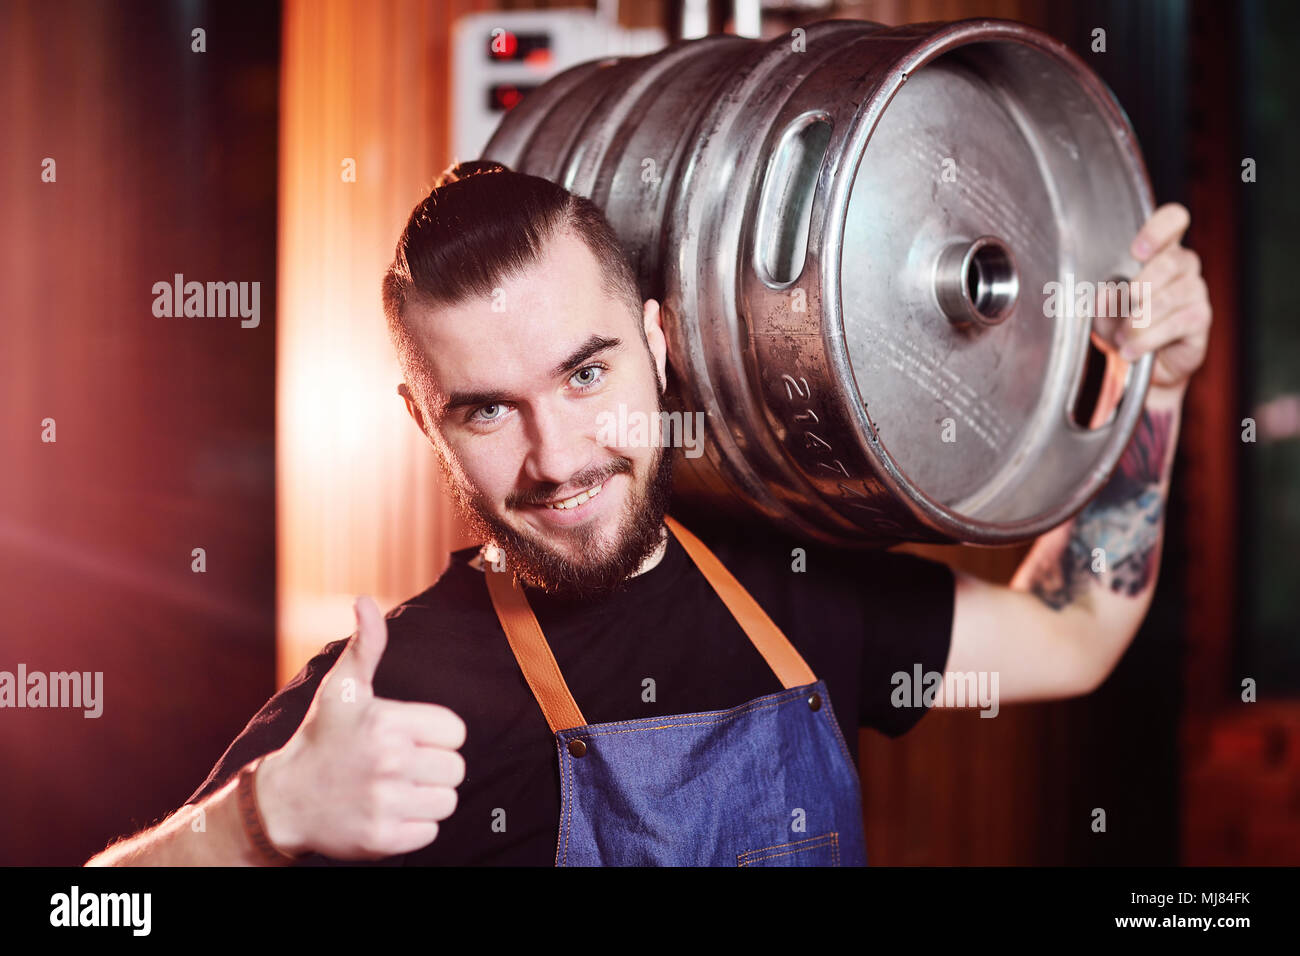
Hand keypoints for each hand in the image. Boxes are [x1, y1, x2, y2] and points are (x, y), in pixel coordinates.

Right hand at [256, 595, 466, 859]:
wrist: (285, 800)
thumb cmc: (323, 738)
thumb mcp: (343, 688)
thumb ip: (367, 645)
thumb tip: (364, 601)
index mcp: (388, 723)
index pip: (456, 732)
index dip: (438, 735)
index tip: (411, 737)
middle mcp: (388, 763)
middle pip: (456, 768)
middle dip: (434, 767)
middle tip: (401, 765)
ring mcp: (385, 804)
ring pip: (446, 801)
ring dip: (428, 797)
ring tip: (396, 788)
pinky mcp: (383, 839)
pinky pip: (430, 831)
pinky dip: (415, 826)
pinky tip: (388, 811)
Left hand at [1099, 202, 1212, 389]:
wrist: (1138, 363)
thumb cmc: (1121, 325)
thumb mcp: (1102, 310)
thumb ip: (1102, 298)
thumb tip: (1106, 291)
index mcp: (1158, 250)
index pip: (1174, 220)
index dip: (1159, 229)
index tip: (1136, 251)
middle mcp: (1183, 266)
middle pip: (1172, 261)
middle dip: (1141, 286)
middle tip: (1125, 305)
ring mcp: (1195, 291)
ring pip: (1172, 296)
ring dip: (1140, 320)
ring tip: (1122, 338)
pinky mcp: (1201, 319)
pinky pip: (1178, 322)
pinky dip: (1149, 338)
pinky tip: (1132, 350)